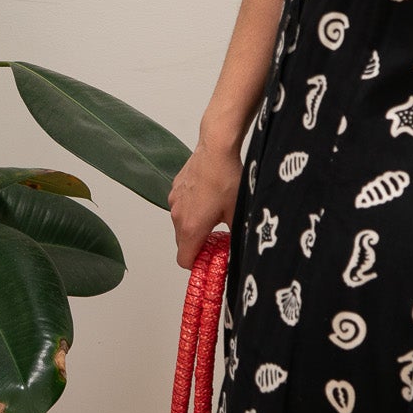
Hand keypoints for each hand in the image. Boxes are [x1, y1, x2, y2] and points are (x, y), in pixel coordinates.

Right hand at [169, 135, 242, 268]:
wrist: (216, 148)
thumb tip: (238, 248)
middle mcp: (178, 216)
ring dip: (195, 226)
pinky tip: (209, 198)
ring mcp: (174, 202)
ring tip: (215, 214)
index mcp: (192, 227)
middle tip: (218, 239)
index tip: (210, 261)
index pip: (184, 260)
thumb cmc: (226, 177)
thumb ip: (235, 236)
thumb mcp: (237, 212)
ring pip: (181, 225)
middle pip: (183, 244)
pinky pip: (181, 208)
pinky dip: (192, 209)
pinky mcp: (175, 189)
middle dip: (198, 245)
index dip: (197, 265)